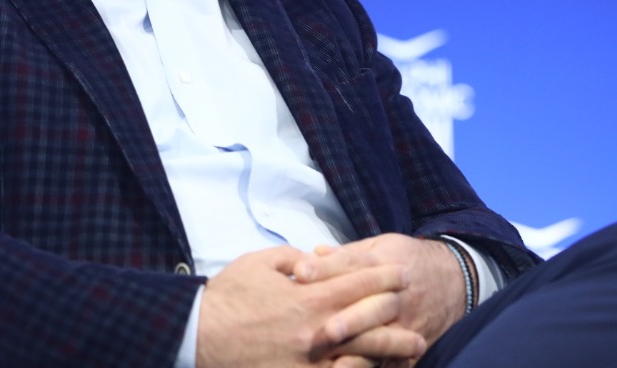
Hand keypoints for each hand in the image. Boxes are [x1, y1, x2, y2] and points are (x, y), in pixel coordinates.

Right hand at [196, 245, 425, 366]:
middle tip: (417, 306)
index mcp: (306, 297)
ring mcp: (310, 361)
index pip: (356, 284)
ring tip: (414, 345)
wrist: (199, 335)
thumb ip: (292, 258)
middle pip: (369, 321)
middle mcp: (315, 330)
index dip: (382, 276)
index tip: (401, 272)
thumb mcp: (259, 263)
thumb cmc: (228, 296)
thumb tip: (315, 261)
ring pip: (362, 355)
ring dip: (391, 348)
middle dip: (396, 312)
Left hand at [303, 234, 466, 363]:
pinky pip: (395, 361)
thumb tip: (313, 254)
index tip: (299, 271)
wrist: (455, 281)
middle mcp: (397, 295)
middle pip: (374, 306)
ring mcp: (407, 323)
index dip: (326, 268)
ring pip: (385, 339)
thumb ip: (346, 254)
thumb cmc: (406, 260)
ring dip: (362, 350)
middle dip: (350, 318)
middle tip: (326, 329)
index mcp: (385, 264)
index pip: (354, 265)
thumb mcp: (380, 247)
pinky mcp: (413, 347)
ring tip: (338, 362)